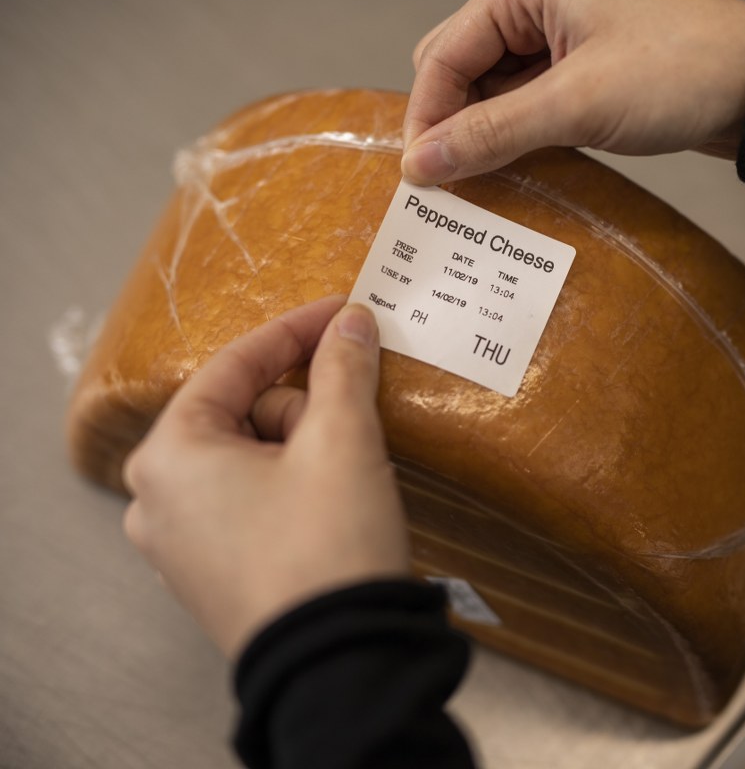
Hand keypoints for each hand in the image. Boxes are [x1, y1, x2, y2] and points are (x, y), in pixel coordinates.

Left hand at [122, 297, 410, 658]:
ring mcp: (179, 545)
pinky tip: (331, 503)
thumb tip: (351, 324)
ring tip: (348, 475)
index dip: (298, 332)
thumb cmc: (327, 548)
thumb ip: (343, 371)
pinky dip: (291, 488)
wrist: (338, 663)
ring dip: (302, 449)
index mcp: (170, 456)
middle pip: (242, 414)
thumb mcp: (343, 443)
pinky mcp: (211, 576)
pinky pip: (248, 504)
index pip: (236, 365)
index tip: (343, 313)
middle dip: (304, 408)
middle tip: (354, 422)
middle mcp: (158, 499)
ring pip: (248, 460)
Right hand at [401, 0, 744, 184]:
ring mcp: (562, 47)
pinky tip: (513, 177)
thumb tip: (421, 163)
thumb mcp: (576, 104)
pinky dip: (516, 142)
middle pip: (460, 72)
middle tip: (447, 187)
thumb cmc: (679, 70)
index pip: (442, 55)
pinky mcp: (585, 80)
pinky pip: (529, 111)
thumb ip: (492, 133)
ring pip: (494, 96)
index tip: (420, 177)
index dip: (425, 117)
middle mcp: (536, 12)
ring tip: (475, 191)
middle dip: (449, 125)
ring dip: (483, 139)